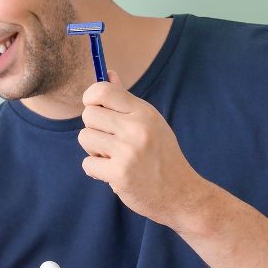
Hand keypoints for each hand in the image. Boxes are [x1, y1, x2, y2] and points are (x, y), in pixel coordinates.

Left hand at [78, 70, 212, 229]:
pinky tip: (113, 174)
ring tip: (113, 158)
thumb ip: (125, 101)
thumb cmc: (162, 156)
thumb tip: (108, 72)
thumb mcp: (150, 122)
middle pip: (88, 114)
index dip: (91, 97)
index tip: (95, 108)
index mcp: (144, 112)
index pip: (103, 90)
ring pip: (85, 137)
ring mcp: (128, 151)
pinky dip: (96, 170)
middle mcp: (137, 128)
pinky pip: (87, 163)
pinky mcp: (120, 173)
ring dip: (93, 150)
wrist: (182, 194)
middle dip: (93, 128)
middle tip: (109, 141)